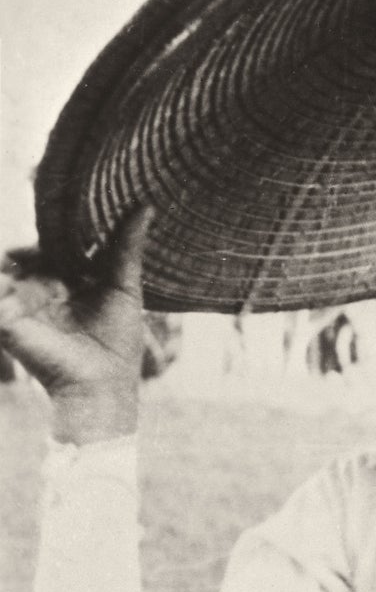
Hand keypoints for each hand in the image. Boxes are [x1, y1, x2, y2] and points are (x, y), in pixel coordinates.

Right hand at [0, 208, 152, 443]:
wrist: (101, 385)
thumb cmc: (117, 344)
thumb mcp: (125, 288)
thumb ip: (126, 248)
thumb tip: (146, 206)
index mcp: (68, 282)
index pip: (56, 246)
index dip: (59, 229)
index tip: (67, 208)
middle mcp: (41, 291)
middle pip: (30, 252)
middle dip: (34, 242)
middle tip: (45, 225)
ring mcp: (21, 304)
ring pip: (9, 267)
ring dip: (18, 255)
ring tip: (22, 252)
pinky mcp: (6, 320)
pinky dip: (3, 281)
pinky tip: (11, 265)